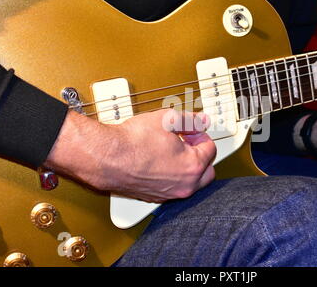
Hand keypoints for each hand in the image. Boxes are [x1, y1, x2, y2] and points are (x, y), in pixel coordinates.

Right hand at [44, 109, 216, 202]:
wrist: (106, 156)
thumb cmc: (133, 141)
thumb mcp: (168, 119)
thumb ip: (191, 120)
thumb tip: (202, 121)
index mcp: (193, 167)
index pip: (210, 149)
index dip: (200, 134)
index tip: (191, 129)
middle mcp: (184, 186)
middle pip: (206, 171)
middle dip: (199, 154)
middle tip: (187, 140)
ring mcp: (168, 194)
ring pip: (190, 182)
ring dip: (186, 166)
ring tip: (171, 149)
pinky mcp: (154, 197)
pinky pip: (172, 188)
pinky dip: (171, 176)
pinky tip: (159, 161)